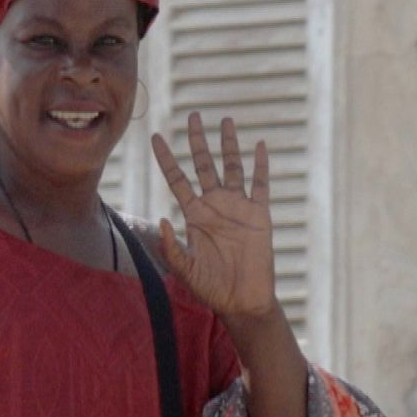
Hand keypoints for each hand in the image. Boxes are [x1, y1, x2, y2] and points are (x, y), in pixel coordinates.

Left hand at [151, 112, 277, 320]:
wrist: (242, 301)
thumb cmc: (211, 288)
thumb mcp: (185, 270)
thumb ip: (171, 248)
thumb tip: (163, 219)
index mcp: (194, 214)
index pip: (177, 178)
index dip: (167, 158)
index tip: (156, 136)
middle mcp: (215, 204)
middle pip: (204, 164)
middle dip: (198, 140)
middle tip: (192, 115)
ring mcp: (238, 207)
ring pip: (232, 167)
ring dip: (229, 145)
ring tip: (225, 121)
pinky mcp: (259, 215)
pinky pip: (260, 185)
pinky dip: (261, 165)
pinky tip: (260, 146)